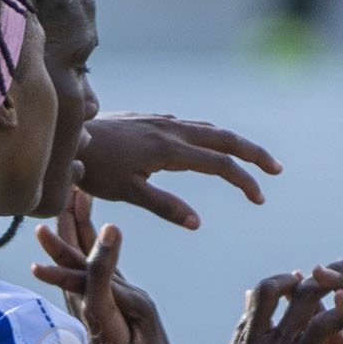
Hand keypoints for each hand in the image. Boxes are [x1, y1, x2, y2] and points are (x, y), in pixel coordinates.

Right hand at [35, 197, 196, 343]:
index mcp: (135, 308)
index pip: (95, 284)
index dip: (65, 276)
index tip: (37, 266)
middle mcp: (130, 297)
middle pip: (93, 259)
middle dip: (72, 231)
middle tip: (60, 195)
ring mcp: (122, 301)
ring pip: (92, 260)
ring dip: (75, 231)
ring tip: (66, 198)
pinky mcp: (113, 309)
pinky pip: (90, 274)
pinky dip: (76, 253)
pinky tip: (65, 238)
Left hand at [75, 112, 280, 229]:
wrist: (67, 136)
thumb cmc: (92, 168)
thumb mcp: (127, 192)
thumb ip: (164, 206)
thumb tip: (197, 222)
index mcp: (170, 149)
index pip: (220, 164)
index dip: (244, 181)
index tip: (260, 198)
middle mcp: (171, 129)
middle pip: (224, 138)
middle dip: (253, 154)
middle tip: (275, 169)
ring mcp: (161, 122)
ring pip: (208, 129)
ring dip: (233, 143)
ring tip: (250, 158)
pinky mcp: (150, 121)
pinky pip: (191, 125)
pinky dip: (209, 136)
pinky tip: (208, 145)